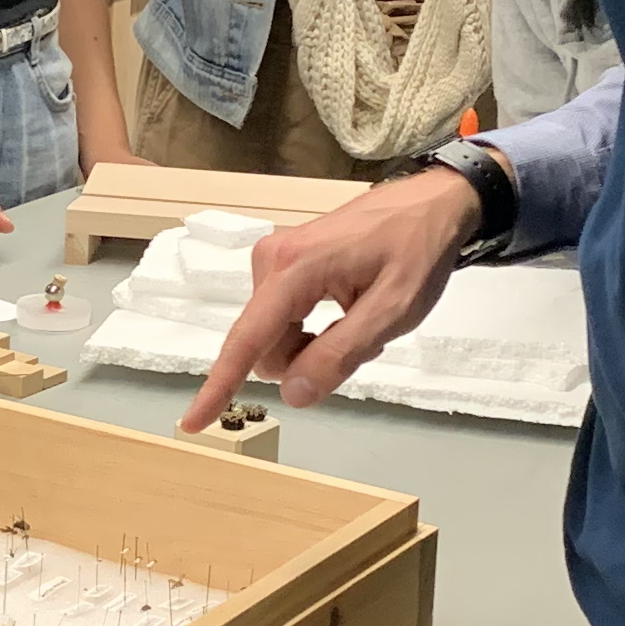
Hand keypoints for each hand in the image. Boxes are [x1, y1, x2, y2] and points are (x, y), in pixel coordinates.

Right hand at [181, 168, 473, 424]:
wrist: (432, 203)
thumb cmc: (417, 252)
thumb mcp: (392, 312)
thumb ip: (340, 355)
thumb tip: (291, 394)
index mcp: (294, 270)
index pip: (248, 340)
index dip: (220, 386)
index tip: (193, 422)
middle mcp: (270, 260)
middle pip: (265, 345)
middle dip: (305, 358)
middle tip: (361, 337)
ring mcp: (274, 257)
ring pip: (274, 335)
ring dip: (311, 343)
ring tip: (360, 318)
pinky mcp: (282, 259)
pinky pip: (282, 316)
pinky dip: (311, 326)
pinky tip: (348, 309)